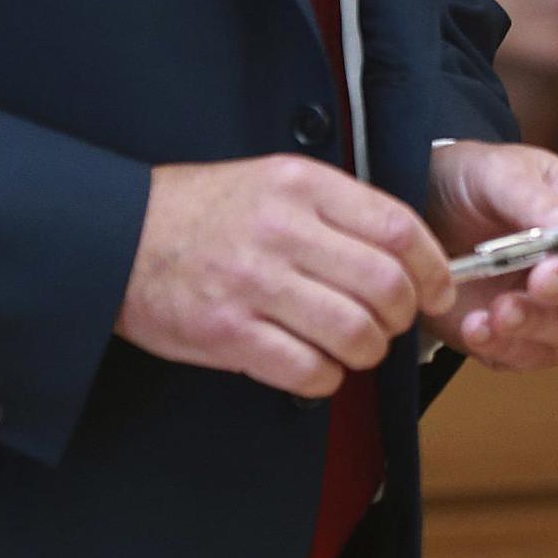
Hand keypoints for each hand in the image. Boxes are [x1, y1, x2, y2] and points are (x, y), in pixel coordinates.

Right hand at [115, 155, 452, 398]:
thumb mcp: (276, 179)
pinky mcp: (225, 333)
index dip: (433, 266)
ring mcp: (252, 284)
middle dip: (404, 315)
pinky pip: (306, 370)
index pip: (398, 228)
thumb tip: (407, 249)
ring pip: (353, 332)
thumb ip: (338, 207)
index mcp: (302, 186)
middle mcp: (281, 231)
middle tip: (395, 322)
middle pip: (385, 285)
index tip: (439, 288)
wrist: (119, 237)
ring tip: (358, 346)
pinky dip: (326, 378)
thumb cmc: (206, 210)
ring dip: (369, 350)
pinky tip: (319, 367)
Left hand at [422, 142, 557, 371]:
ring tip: (498, 310)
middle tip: (542, 279)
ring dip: (537, 323)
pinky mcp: (521, 338)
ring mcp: (557, 304)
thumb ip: (536, 201)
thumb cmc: (469, 182)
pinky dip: (504, 348)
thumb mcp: (497, 174)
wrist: (420, 216)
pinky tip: (476, 326)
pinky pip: (528, 356)